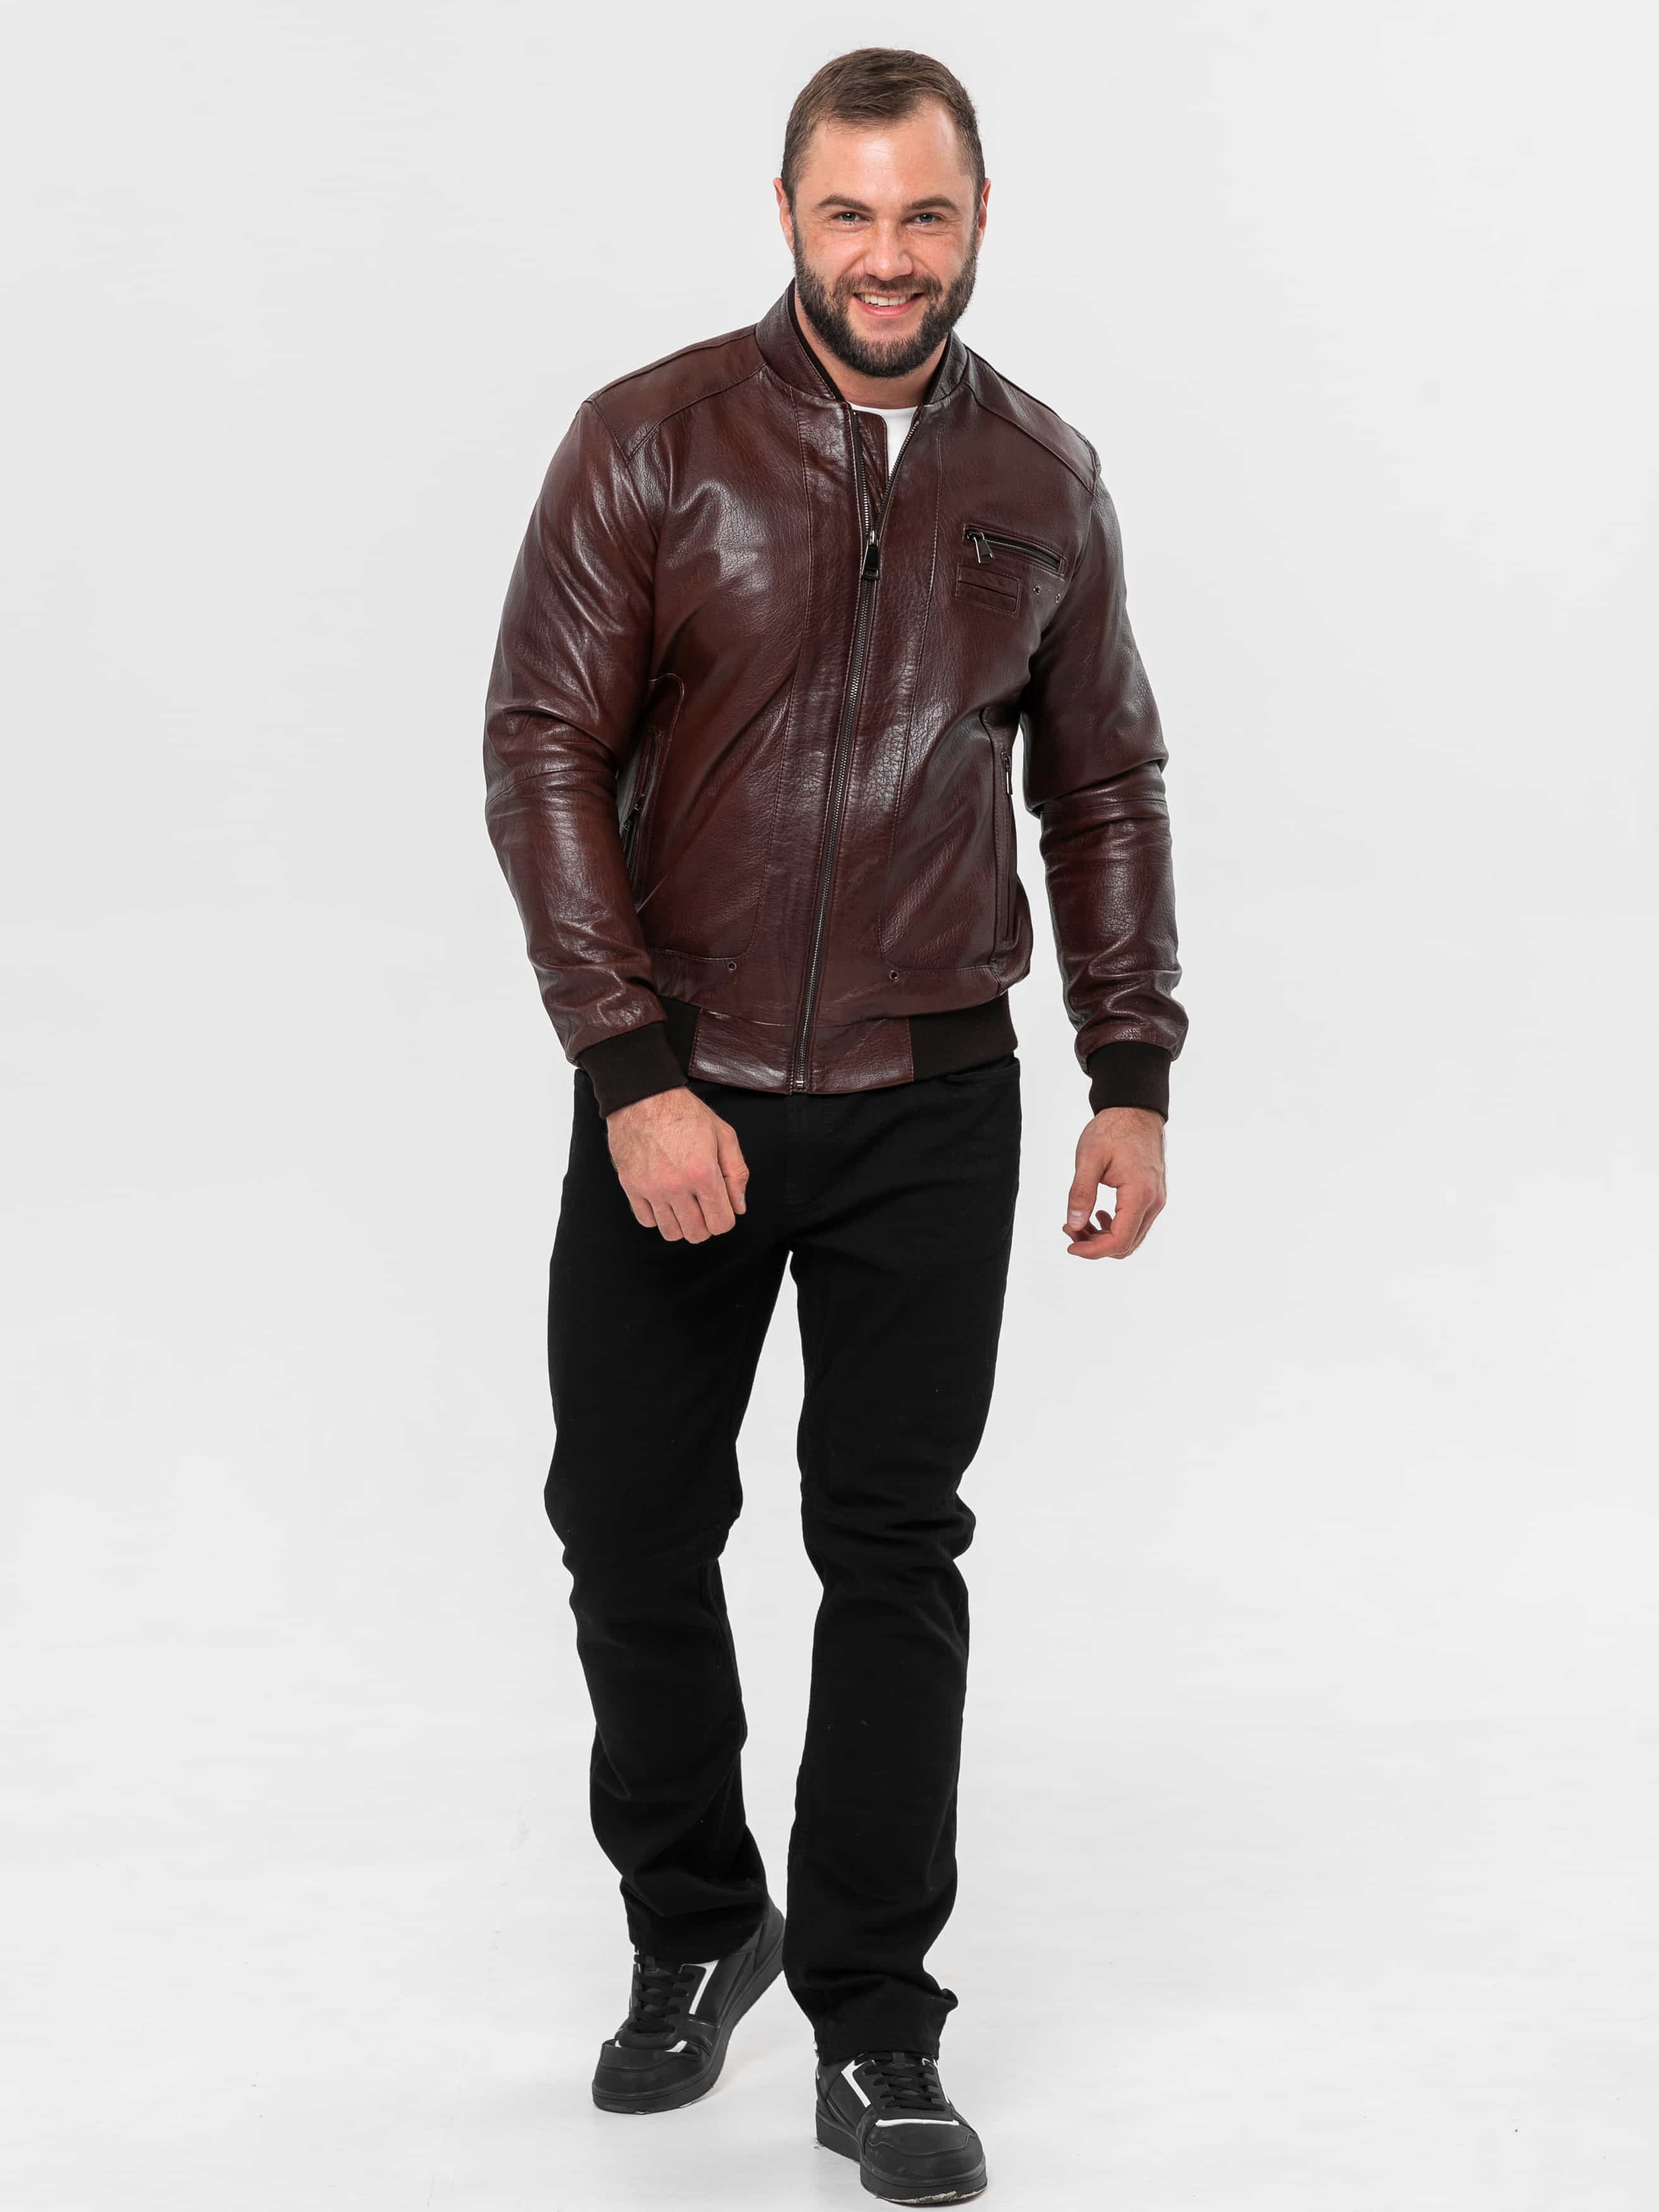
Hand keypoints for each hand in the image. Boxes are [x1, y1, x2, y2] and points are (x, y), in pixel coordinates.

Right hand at [606, 1085, 749, 1241]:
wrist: (643, 1097)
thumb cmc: (684, 1112)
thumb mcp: (723, 1134)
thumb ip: (736, 1173)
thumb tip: (738, 1207)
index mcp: (703, 1173)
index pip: (721, 1224)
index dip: (726, 1218)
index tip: (721, 1205)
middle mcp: (676, 1186)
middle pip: (697, 1234)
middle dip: (706, 1225)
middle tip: (704, 1206)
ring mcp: (651, 1189)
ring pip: (671, 1233)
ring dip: (682, 1223)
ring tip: (684, 1204)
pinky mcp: (631, 1187)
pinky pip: (647, 1221)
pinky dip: (658, 1216)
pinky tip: (665, 1199)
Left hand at [1063, 1106, 1166, 1259]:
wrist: (1135, 1111)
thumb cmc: (1113, 1129)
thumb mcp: (1089, 1158)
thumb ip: (1081, 1193)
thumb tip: (1073, 1224)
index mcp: (1139, 1194)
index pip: (1119, 1241)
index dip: (1092, 1251)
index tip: (1070, 1245)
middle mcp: (1153, 1201)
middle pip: (1126, 1245)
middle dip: (1094, 1245)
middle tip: (1069, 1228)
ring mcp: (1156, 1200)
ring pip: (1131, 1237)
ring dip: (1103, 1238)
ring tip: (1079, 1222)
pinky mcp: (1153, 1196)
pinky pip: (1135, 1224)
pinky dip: (1115, 1228)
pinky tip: (1098, 1214)